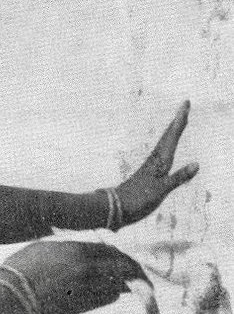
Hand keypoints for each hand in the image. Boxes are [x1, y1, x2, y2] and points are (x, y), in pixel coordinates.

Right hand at [2, 240, 144, 313]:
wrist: (9, 299)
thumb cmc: (21, 268)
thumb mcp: (46, 248)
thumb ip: (71, 248)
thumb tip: (87, 250)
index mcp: (78, 251)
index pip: (113, 250)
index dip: (123, 254)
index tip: (126, 257)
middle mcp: (87, 270)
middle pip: (123, 268)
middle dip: (134, 270)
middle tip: (139, 273)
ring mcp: (85, 290)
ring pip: (118, 286)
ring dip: (123, 284)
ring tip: (126, 283)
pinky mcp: (81, 307)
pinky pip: (106, 299)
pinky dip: (111, 294)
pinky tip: (111, 293)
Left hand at [115, 101, 198, 224]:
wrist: (116, 207)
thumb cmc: (138, 200)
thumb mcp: (161, 190)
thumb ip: (179, 177)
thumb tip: (196, 164)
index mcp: (160, 162)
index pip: (172, 137)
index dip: (179, 121)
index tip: (184, 105)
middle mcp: (155, 161)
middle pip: (168, 136)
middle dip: (177, 121)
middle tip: (184, 105)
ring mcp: (150, 166)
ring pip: (164, 144)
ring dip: (172, 131)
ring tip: (179, 121)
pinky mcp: (147, 173)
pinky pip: (161, 154)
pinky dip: (167, 146)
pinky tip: (166, 148)